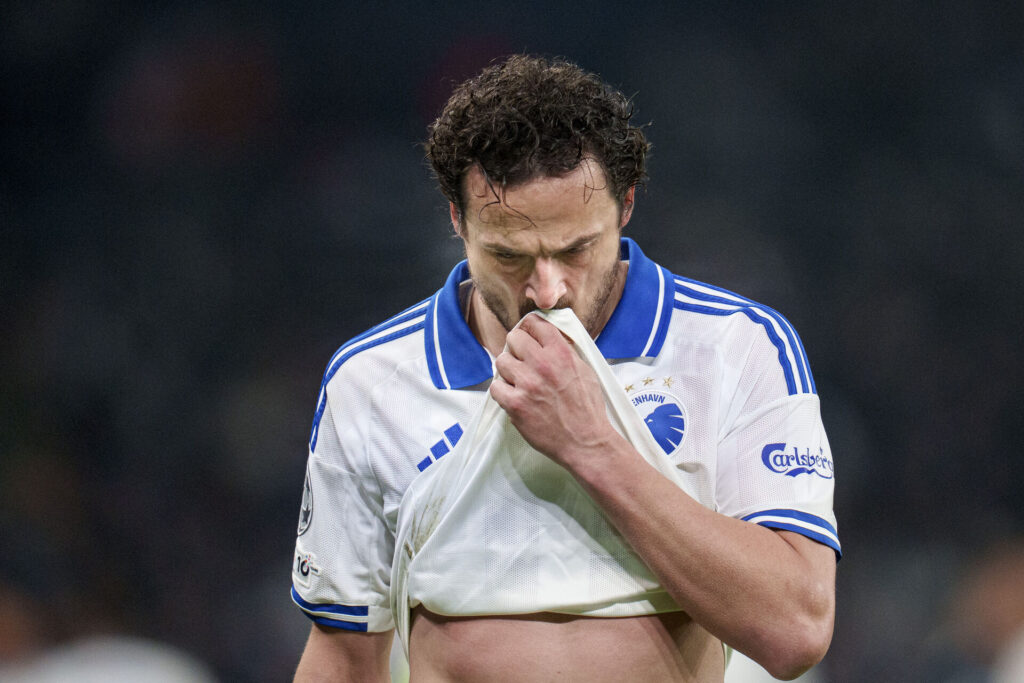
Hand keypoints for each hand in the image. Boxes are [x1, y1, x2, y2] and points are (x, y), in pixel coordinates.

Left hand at [489, 314, 614, 467]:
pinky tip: (513, 396)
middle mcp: (543, 364)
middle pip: (514, 338)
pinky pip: (495, 387)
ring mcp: (527, 384)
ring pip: (501, 361)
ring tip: (518, 381)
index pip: (536, 323)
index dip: (530, 328)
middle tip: (522, 361)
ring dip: (508, 370)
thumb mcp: (585, 371)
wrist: (585, 442)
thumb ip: (565, 352)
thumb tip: (548, 339)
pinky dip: (502, 391)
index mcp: (561, 353)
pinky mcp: (515, 404)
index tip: (529, 336)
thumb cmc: (587, 409)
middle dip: (516, 348)